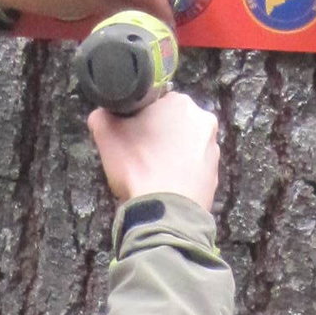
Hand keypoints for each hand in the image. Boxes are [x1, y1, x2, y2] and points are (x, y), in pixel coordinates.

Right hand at [90, 88, 218, 210]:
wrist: (165, 213)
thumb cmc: (138, 168)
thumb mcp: (107, 136)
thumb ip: (101, 116)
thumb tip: (101, 114)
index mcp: (181, 103)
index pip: (157, 101)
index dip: (140, 117)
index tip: (130, 133)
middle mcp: (204, 122)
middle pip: (173, 124)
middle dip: (157, 136)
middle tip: (139, 154)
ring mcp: (212, 150)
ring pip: (184, 147)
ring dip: (170, 155)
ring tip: (151, 172)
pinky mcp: (214, 176)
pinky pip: (192, 169)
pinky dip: (180, 174)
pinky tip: (165, 185)